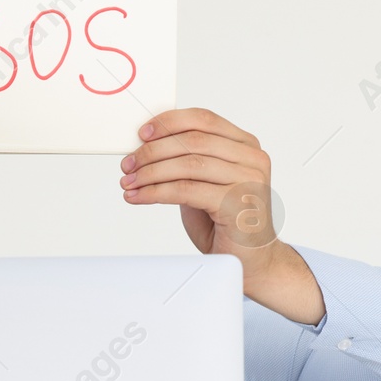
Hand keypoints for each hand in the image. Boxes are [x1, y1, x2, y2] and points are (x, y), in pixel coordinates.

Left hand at [120, 108, 323, 325]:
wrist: (250, 261)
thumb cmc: (225, 222)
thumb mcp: (204, 183)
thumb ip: (188, 162)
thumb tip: (146, 147)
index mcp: (246, 146)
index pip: (204, 119)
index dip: (169, 122)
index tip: (142, 133)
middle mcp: (252, 159)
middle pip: (193, 140)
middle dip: (153, 150)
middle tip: (128, 163)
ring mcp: (248, 180)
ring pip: (188, 164)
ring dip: (151, 172)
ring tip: (129, 181)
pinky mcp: (237, 203)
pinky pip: (187, 190)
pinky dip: (156, 192)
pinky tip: (139, 197)